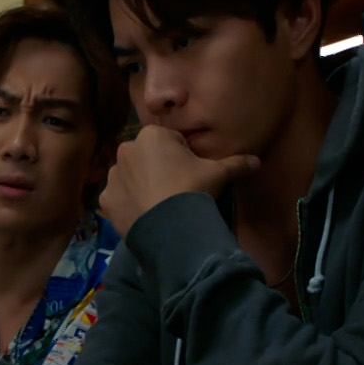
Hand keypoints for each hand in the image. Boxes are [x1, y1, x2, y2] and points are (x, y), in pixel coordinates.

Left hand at [99, 125, 259, 235]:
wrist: (171, 228)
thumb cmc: (193, 190)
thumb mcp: (219, 174)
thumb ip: (236, 164)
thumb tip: (257, 161)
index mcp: (151, 136)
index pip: (170, 141)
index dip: (182, 157)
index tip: (190, 174)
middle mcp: (126, 150)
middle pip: (147, 157)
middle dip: (158, 169)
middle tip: (176, 190)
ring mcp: (113, 176)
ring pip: (131, 177)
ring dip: (142, 186)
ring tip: (160, 206)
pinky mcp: (106, 200)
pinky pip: (119, 198)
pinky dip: (129, 205)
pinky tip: (145, 216)